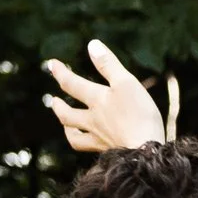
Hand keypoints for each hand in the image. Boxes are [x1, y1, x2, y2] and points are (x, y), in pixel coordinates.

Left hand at [44, 38, 169, 152]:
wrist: (145, 152)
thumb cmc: (138, 115)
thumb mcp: (126, 83)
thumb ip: (109, 64)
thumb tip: (92, 44)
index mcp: (97, 100)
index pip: (72, 84)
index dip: (60, 72)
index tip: (52, 64)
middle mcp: (93, 120)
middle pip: (67, 114)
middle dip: (58, 105)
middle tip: (53, 100)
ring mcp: (99, 138)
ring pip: (74, 136)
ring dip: (67, 127)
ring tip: (65, 124)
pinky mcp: (109, 152)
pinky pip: (89, 150)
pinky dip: (84, 145)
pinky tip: (88, 142)